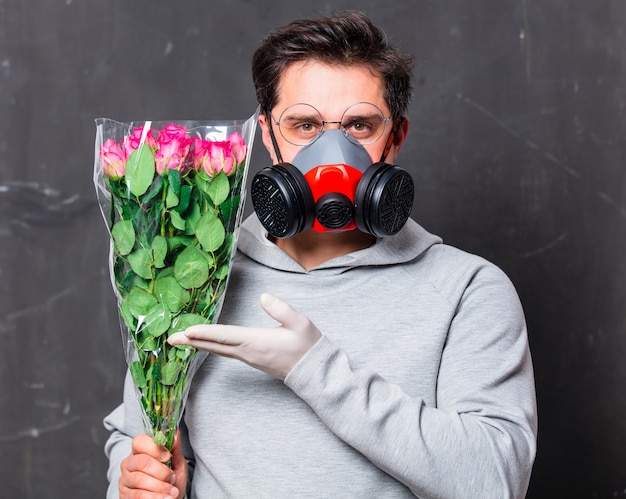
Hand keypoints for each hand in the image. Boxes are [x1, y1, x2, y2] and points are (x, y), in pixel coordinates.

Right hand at [119, 431, 185, 498]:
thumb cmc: (171, 481)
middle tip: (172, 477)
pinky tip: (165, 498)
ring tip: (172, 492)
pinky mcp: (124, 496)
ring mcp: (125, 480)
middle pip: (141, 462)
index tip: (167, 456)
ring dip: (160, 487)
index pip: (139, 441)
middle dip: (161, 471)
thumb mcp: (176, 464)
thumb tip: (176, 433)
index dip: (154, 448)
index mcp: (140, 451)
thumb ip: (175, 449)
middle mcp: (129, 464)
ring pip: (140, 480)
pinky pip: (138, 495)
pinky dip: (155, 497)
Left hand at [167, 293, 321, 379]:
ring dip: (199, 344)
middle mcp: (248, 352)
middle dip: (192, 341)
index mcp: (256, 342)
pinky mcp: (251, 359)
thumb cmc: (307, 346)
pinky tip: (205, 343)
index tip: (187, 331)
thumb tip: (263, 296)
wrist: (313, 371)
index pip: (225, 336)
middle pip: (214, 346)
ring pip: (218, 350)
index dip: (205, 333)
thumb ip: (281, 309)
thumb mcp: (300, 323)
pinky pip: (225, 352)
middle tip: (170, 337)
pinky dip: (211, 346)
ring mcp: (249, 358)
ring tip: (182, 338)